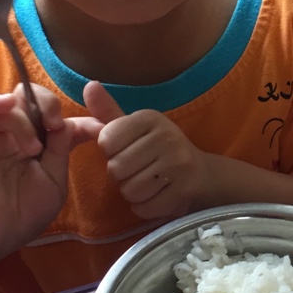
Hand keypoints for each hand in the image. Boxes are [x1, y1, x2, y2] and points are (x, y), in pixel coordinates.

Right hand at [0, 84, 102, 259]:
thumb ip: (60, 150)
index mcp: (41, 143)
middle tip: (56, 124)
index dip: (83, 119)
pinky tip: (7, 106)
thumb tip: (71, 123)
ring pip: (11, 103)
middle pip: (34, 100)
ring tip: (32, 149)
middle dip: (49, 105)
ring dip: (26, 119)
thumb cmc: (24, 213)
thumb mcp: (53, 181)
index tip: (101, 127)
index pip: (61, 120)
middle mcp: (18, 134)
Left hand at [85, 81, 208, 226]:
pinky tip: (158, 197)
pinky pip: (144, 208)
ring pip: (129, 190)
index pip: (105, 140)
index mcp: (150, 117)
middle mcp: (166, 136)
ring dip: (134, 193)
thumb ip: (108, 111)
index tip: (129, 151)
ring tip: (150, 184)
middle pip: (115, 168)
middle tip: (140, 171)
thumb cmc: (159, 150)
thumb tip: (89, 85)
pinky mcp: (183, 190)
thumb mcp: (136, 128)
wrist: (203, 175)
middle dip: (122, 176)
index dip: (111, 152)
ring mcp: (177, 164)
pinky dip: (145, 208)